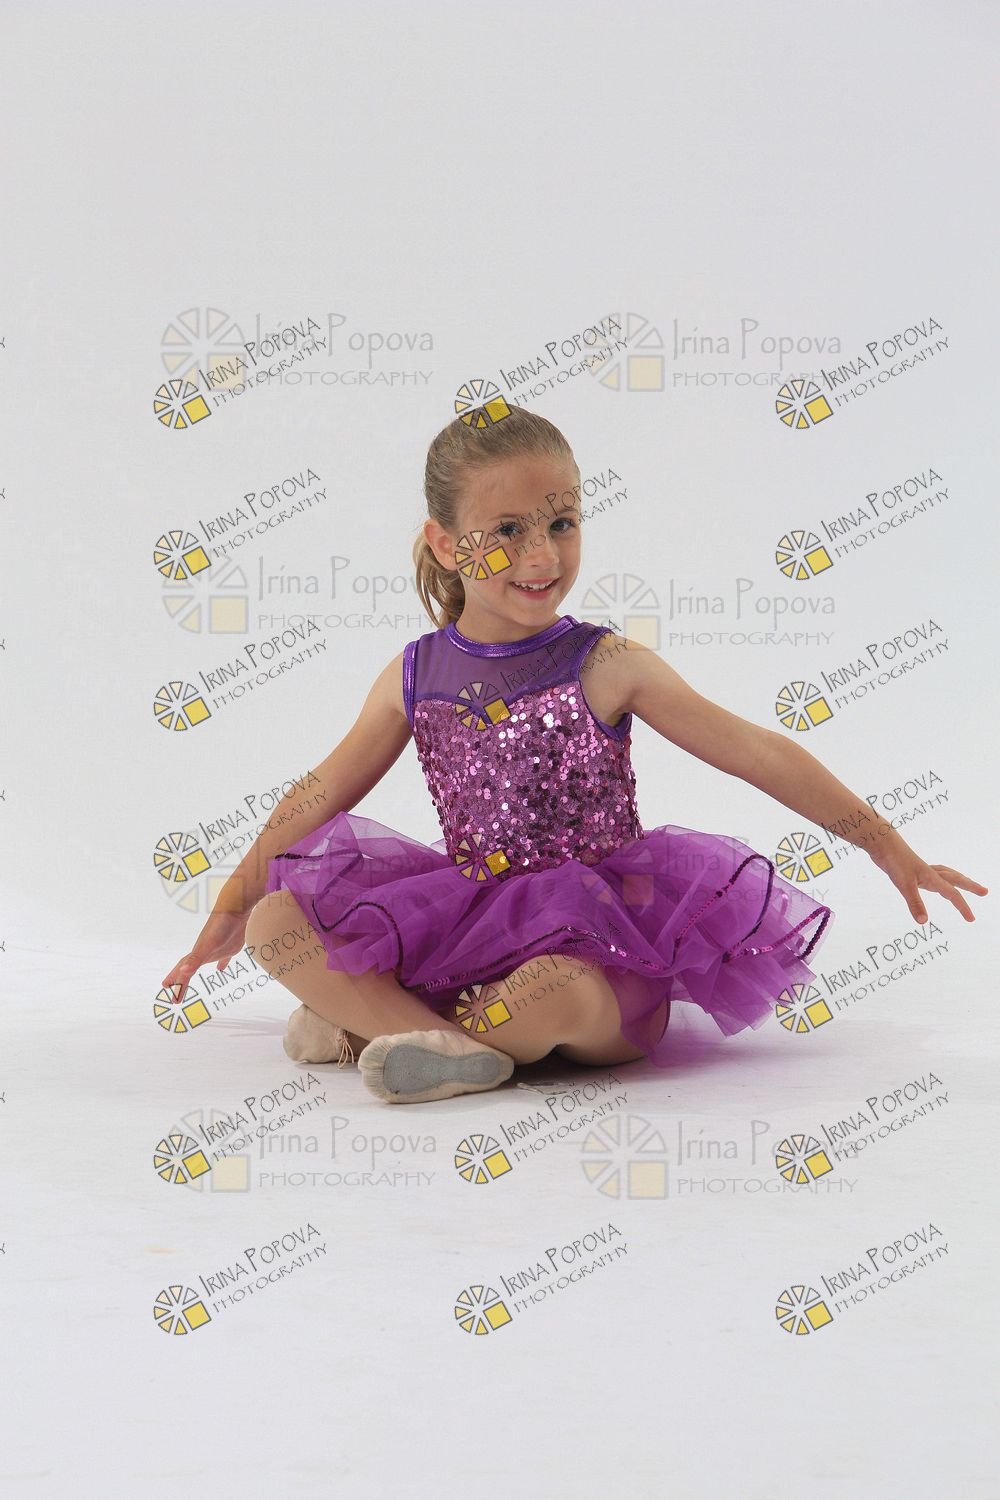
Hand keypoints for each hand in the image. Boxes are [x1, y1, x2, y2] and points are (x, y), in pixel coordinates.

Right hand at [161, 908, 252, 1003]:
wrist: (235, 908)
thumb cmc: (221, 926)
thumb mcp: (207, 946)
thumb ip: (196, 959)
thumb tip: (184, 972)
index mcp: (198, 953)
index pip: (184, 972)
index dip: (178, 984)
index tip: (170, 996)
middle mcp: (204, 951)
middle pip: (188, 968)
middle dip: (180, 981)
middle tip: (172, 993)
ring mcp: (217, 948)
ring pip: (202, 962)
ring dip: (193, 971)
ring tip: (186, 978)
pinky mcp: (230, 946)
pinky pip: (223, 958)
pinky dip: (222, 964)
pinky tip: (222, 969)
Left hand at [868, 838, 987, 924]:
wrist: (882, 843)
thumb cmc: (894, 862)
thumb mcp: (904, 885)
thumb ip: (915, 903)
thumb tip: (923, 922)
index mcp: (932, 878)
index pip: (953, 894)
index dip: (963, 907)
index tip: (971, 919)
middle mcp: (930, 873)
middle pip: (956, 880)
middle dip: (971, 887)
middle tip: (985, 892)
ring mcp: (921, 870)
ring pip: (946, 874)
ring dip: (958, 880)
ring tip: (966, 884)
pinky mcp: (912, 869)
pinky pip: (933, 874)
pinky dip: (940, 878)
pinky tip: (933, 882)